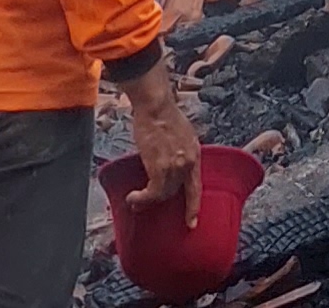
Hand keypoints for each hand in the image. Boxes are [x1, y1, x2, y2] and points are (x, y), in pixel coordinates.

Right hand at [121, 58, 199, 216]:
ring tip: (135, 202)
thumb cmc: (163, 116)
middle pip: (176, 192)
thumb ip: (180, 152)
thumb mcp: (182, 135)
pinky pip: (152, 192)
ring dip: (147, 200)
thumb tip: (171, 165)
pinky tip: (132, 197)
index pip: (196, 187)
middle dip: (160, 199)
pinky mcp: (160, 168)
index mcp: (195, 155)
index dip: (194, 206)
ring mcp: (175, 167)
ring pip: (162, 194)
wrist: (155, 106)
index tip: (192, 222)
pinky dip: (141, 198)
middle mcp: (188, 163)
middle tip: (145, 204)